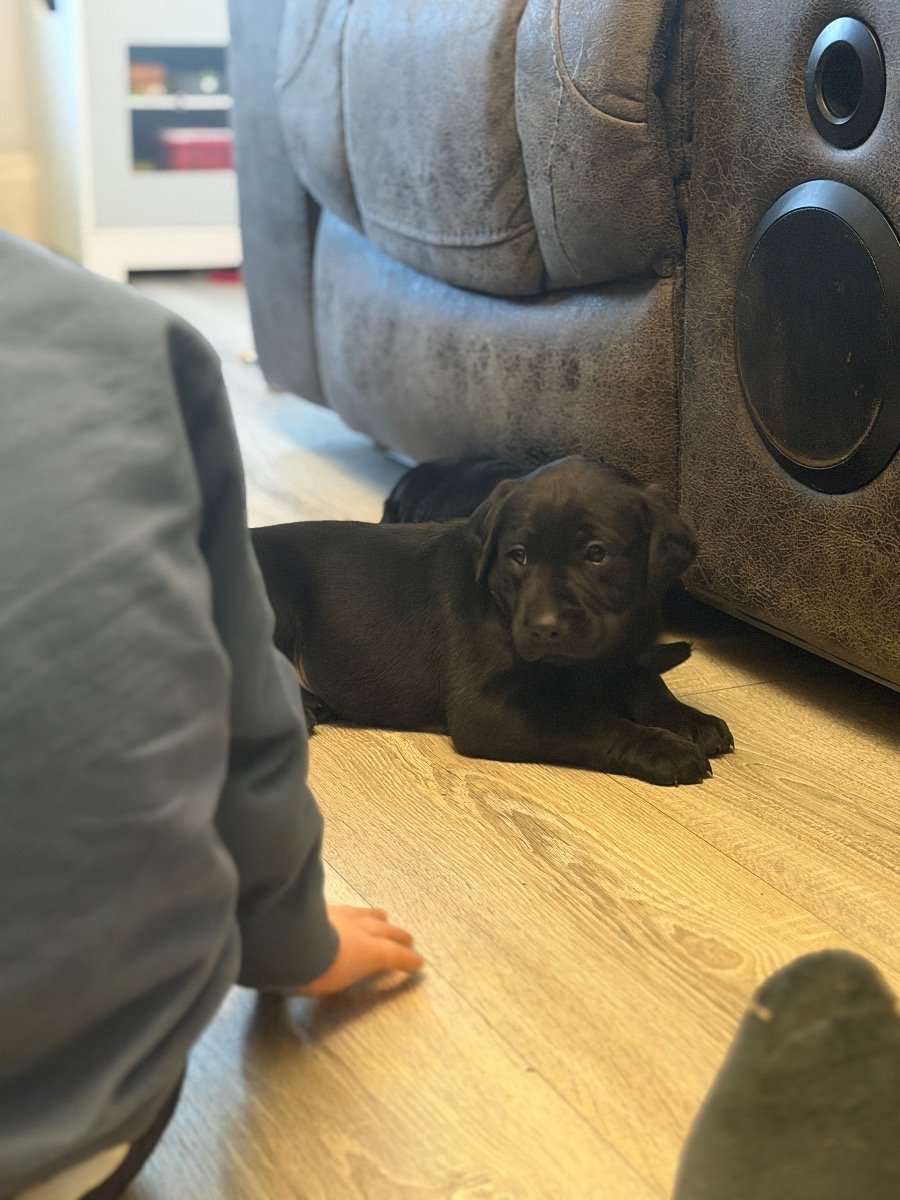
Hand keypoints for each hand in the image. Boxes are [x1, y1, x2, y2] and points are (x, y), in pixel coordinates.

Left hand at [296, 905, 423, 996]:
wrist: (288, 940)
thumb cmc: (312, 969)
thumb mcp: (331, 982)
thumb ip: (341, 973)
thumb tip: (338, 970)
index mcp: (368, 951)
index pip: (394, 955)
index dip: (407, 960)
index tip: (419, 962)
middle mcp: (359, 929)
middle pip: (385, 930)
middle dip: (398, 935)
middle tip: (408, 938)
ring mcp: (341, 915)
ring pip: (365, 914)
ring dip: (376, 917)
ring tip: (384, 916)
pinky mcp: (322, 906)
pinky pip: (345, 908)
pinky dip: (351, 912)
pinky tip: (347, 911)